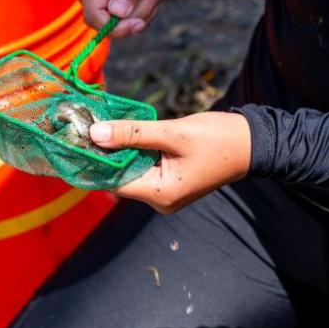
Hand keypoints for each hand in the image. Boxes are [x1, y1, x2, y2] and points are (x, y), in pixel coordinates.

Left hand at [89, 112, 251, 213]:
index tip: (75, 139)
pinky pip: (142, 168)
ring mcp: (165, 193)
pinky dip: (132, 152)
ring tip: (98, 127)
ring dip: (117, 151)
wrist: (254, 143)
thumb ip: (132, 134)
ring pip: (130, 171)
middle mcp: (160, 200)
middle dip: (103, 154)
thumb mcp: (173, 132)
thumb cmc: (218, 138)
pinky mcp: (170, 182)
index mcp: (160, 194)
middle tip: (83, 128)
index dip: (93, 162)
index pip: (113, 181)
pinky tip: (120, 133)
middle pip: (120, 178)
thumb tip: (95, 134)